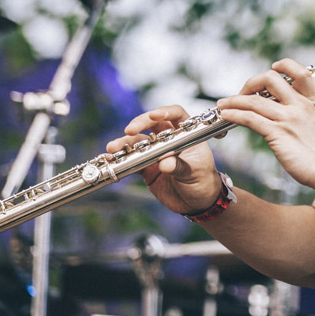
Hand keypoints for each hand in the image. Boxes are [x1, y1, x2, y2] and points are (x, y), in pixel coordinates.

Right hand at [106, 105, 221, 214]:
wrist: (195, 203)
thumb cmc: (202, 182)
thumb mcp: (195, 173)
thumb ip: (180, 166)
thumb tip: (165, 163)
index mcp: (187, 134)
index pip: (177, 115)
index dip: (165, 112)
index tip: (154, 115)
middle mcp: (169, 139)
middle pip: (153, 123)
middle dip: (140, 124)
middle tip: (129, 130)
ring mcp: (156, 152)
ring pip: (138, 141)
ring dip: (124, 143)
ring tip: (113, 148)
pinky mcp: (146, 166)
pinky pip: (131, 160)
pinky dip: (121, 160)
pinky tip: (112, 160)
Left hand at [217, 58, 314, 189]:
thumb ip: (304, 114)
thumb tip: (290, 112)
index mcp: (310, 103)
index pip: (300, 72)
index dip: (285, 65)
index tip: (274, 67)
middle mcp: (298, 106)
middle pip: (271, 79)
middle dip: (252, 83)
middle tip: (243, 93)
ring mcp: (287, 118)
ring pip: (254, 100)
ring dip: (234, 100)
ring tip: (223, 104)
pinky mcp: (277, 133)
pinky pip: (250, 118)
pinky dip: (235, 114)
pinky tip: (227, 115)